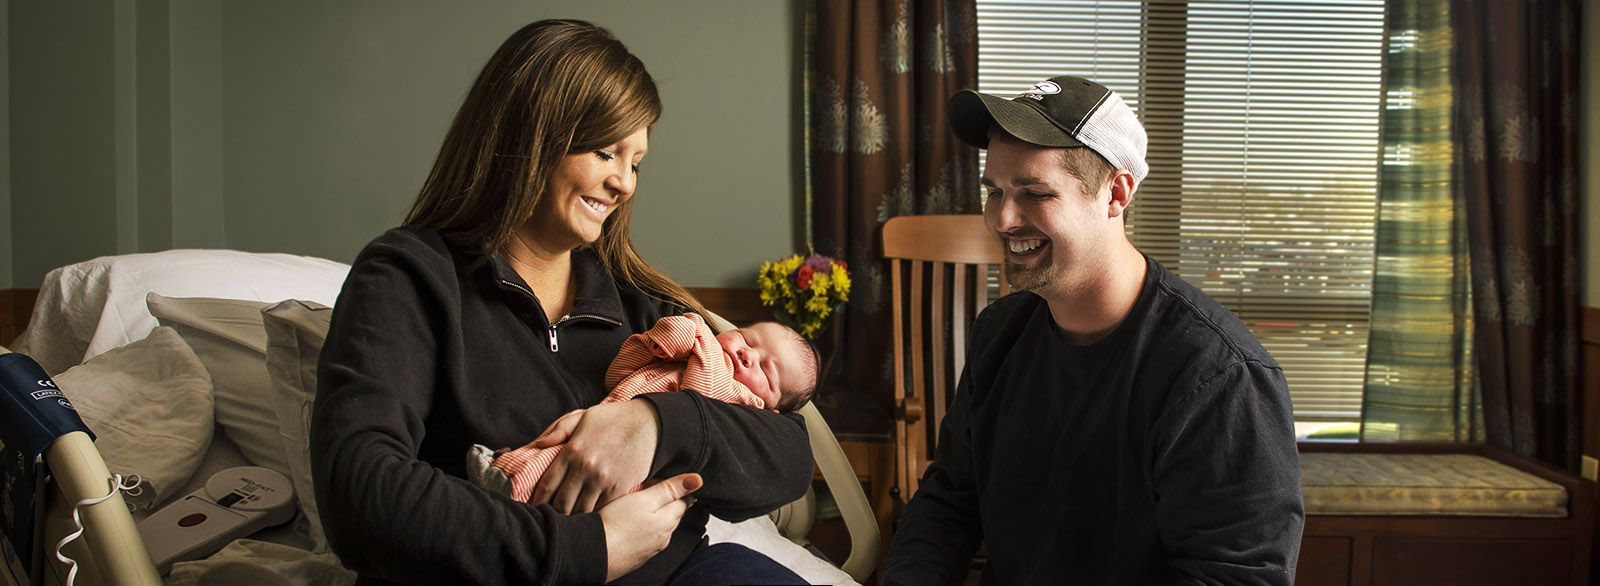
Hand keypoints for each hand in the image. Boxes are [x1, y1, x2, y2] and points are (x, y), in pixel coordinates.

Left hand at [529, 401, 660, 513]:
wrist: (651, 424)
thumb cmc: (616, 418)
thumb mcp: (584, 416)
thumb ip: (559, 430)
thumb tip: (537, 444)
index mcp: (572, 451)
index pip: (547, 484)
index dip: (538, 500)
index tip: (535, 508)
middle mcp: (585, 468)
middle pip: (561, 503)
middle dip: (554, 513)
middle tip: (551, 519)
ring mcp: (603, 480)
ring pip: (581, 510)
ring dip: (574, 517)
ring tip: (569, 522)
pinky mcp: (620, 487)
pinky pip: (601, 509)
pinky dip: (594, 515)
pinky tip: (590, 517)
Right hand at [600, 473, 701, 581]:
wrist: (593, 554)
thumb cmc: (616, 525)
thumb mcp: (645, 498)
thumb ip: (670, 489)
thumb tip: (697, 480)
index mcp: (669, 521)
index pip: (685, 501)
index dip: (676, 487)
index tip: (664, 480)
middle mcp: (664, 537)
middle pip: (671, 513)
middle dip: (664, 501)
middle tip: (647, 489)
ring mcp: (650, 548)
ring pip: (657, 526)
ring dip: (651, 515)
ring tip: (634, 505)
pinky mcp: (636, 555)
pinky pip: (644, 537)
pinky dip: (640, 528)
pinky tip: (627, 524)